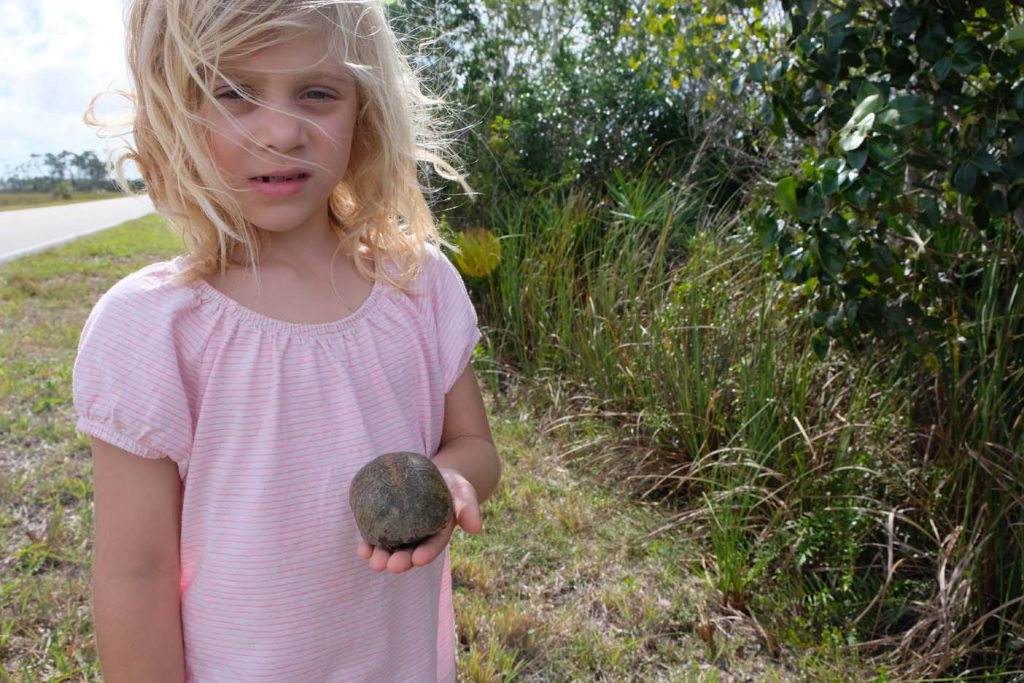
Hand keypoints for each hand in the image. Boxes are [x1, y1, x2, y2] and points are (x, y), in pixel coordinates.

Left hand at [356, 467, 481, 574]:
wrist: (430, 473)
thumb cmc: (449, 483)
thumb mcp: (463, 490)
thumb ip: (469, 508)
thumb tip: (476, 528)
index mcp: (438, 533)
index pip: (433, 545)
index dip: (426, 554)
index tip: (418, 559)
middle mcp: (419, 537)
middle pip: (410, 551)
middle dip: (401, 561)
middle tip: (392, 565)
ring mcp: (400, 532)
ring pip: (390, 548)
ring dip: (382, 557)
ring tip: (374, 561)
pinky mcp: (385, 523)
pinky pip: (375, 535)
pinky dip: (368, 544)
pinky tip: (362, 549)